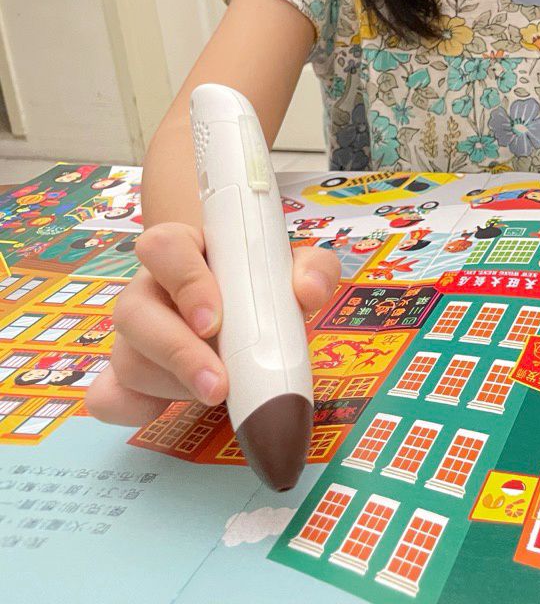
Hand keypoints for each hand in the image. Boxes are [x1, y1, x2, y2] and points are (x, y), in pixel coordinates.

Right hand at [86, 221, 339, 425]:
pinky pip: (107, 396)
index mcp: (185, 249)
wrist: (245, 310)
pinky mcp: (127, 376)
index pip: (164, 247)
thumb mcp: (295, 268)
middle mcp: (150, 288)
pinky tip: (163, 411)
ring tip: (218, 394)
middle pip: (133, 311)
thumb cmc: (262, 284)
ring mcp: (134, 334)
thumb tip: (308, 292)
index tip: (215, 321)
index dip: (184, 282)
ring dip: (172, 384)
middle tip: (219, 385)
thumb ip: (313, 269)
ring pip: (127, 358)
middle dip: (177, 353)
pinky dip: (131, 409)